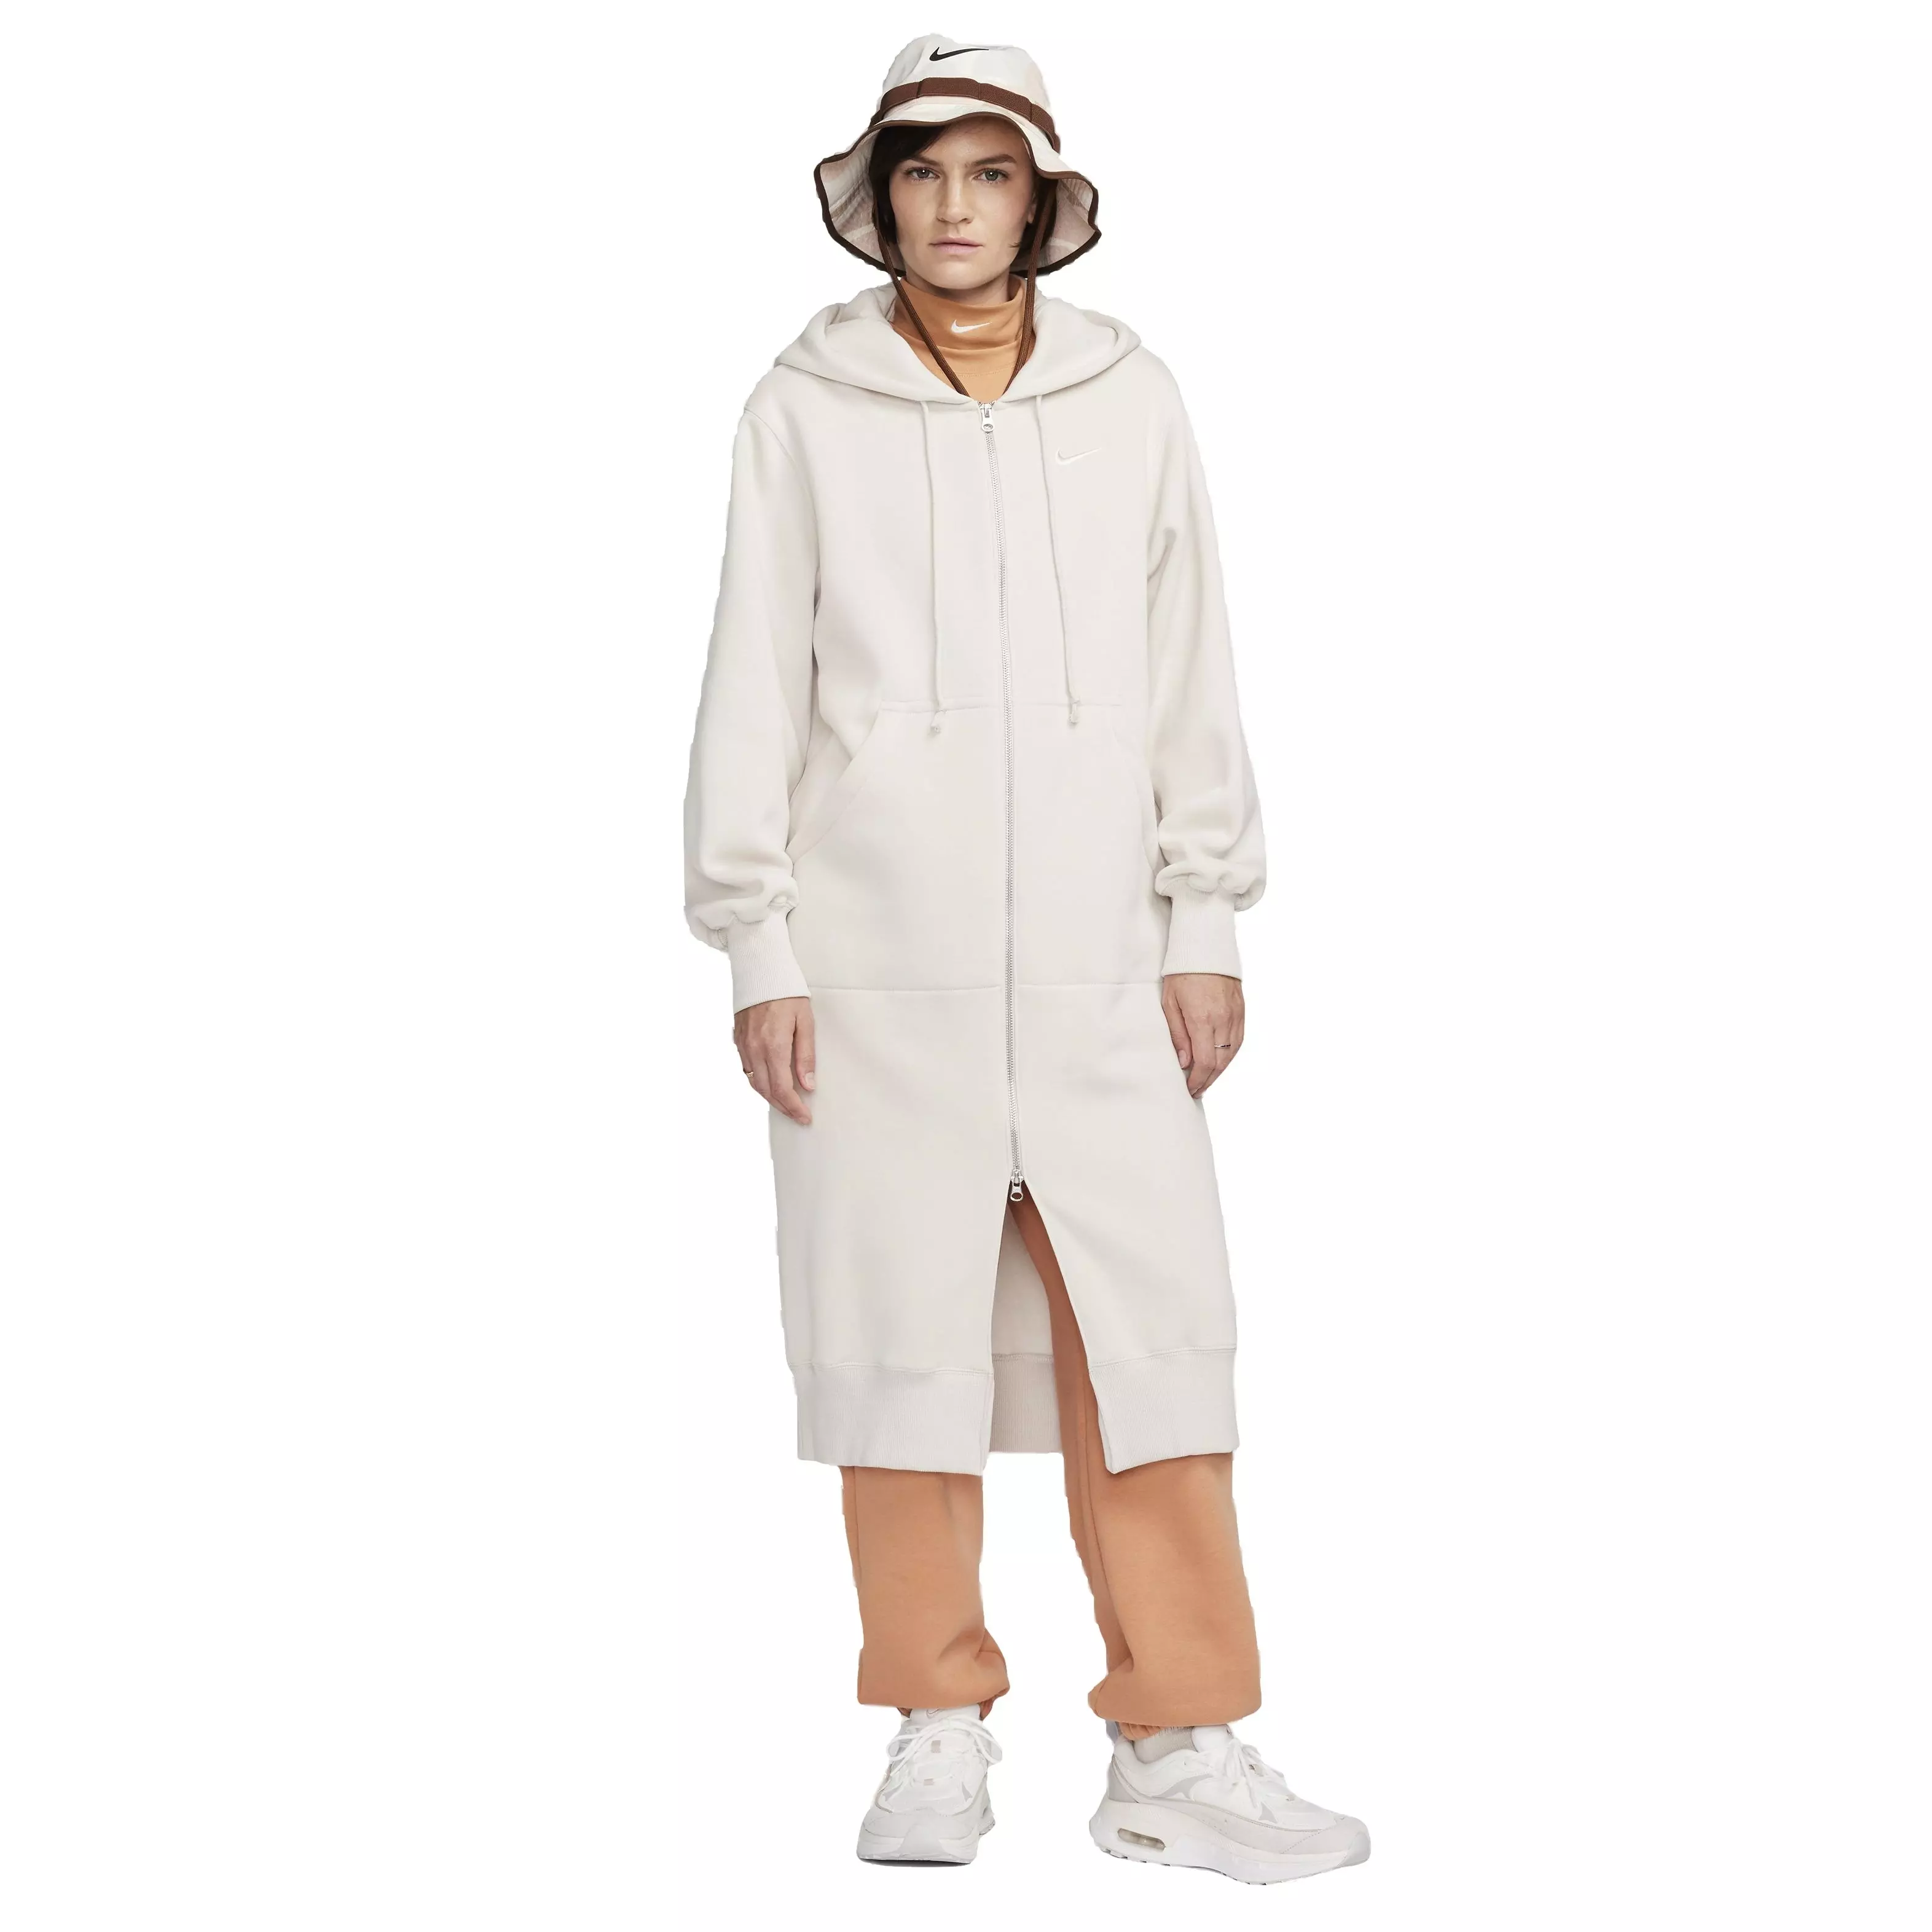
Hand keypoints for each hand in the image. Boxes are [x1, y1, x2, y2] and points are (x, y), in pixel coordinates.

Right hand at [733, 996, 814, 1124]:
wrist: (761, 970)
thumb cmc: (787, 992)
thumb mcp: (805, 1022)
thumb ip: (806, 1055)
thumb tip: (808, 1085)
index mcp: (774, 1046)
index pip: (783, 1089)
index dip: (794, 1108)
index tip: (804, 1117)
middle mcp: (755, 1049)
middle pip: (767, 1091)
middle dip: (783, 1107)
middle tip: (798, 1115)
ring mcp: (743, 1045)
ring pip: (754, 1083)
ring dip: (770, 1097)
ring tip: (786, 1103)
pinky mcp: (738, 1039)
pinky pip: (746, 1069)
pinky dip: (758, 1081)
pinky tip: (770, 1082)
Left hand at [1162, 973, 1243, 1098]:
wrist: (1205, 947)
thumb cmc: (1182, 973)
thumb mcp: (1170, 1003)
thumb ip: (1178, 1034)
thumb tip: (1184, 1061)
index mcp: (1202, 1019)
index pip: (1204, 1062)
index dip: (1198, 1080)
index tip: (1190, 1089)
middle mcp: (1223, 1020)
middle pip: (1220, 1062)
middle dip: (1208, 1080)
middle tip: (1197, 1090)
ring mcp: (1235, 1015)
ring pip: (1231, 1054)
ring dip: (1220, 1071)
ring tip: (1207, 1079)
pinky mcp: (1242, 1009)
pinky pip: (1239, 1040)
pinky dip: (1230, 1055)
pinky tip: (1221, 1061)